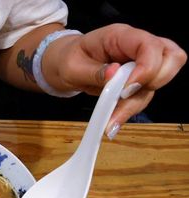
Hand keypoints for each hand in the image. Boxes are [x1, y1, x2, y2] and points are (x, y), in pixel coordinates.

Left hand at [50, 24, 185, 135]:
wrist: (63, 65)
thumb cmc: (67, 59)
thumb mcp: (71, 66)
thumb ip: (93, 71)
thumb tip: (113, 74)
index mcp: (121, 36)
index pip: (150, 45)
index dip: (147, 67)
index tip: (126, 89)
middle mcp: (136, 47)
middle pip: (172, 58)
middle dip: (156, 81)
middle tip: (125, 96)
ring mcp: (141, 64)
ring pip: (158, 84)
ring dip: (136, 104)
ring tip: (111, 121)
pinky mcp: (138, 81)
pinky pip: (144, 96)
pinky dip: (130, 110)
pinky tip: (113, 121)